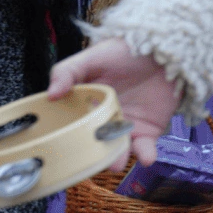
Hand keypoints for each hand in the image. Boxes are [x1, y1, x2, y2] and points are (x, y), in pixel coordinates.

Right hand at [47, 37, 179, 168]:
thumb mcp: (92, 57)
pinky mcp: (148, 130)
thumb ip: (68, 72)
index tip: (61, 150)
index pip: (71, 128)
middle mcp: (102, 122)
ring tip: (116, 163)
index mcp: (83, 108)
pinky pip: (145, 148)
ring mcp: (124, 128)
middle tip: (91, 162)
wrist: (162, 49)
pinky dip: (146, 154)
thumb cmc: (123, 52)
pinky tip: (147, 157)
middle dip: (91, 156)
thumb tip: (51, 94)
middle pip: (92, 145)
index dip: (66, 140)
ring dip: (117, 159)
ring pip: (117, 151)